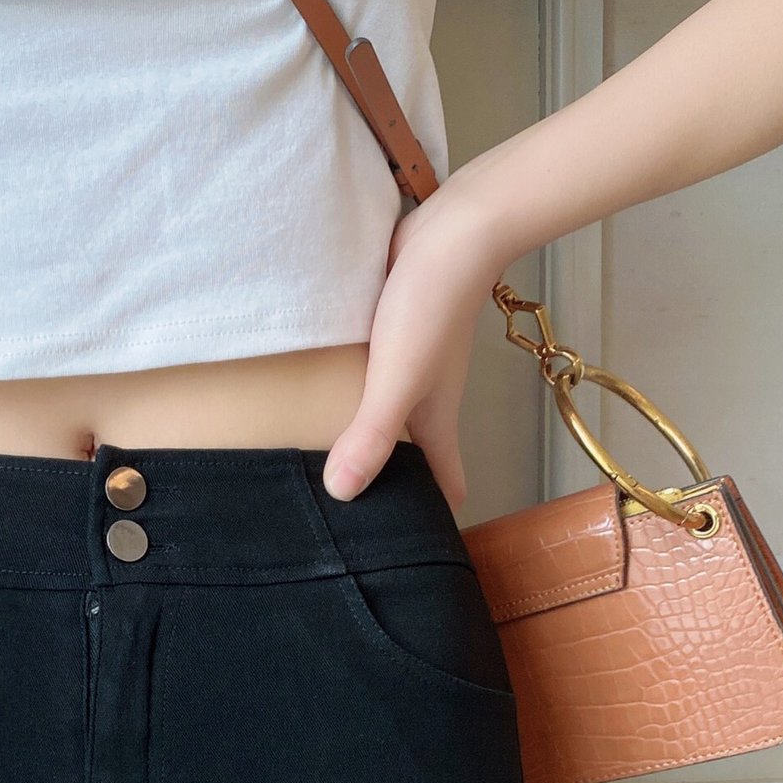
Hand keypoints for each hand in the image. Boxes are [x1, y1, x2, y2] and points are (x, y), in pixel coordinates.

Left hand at [323, 184, 510, 510]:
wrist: (455, 230)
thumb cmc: (430, 308)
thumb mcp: (397, 379)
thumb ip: (371, 435)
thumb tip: (342, 492)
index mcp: (434, 420)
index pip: (444, 483)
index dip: (433, 518)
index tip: (416, 551)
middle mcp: (427, 399)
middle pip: (418, 456)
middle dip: (399, 487)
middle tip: (364, 520)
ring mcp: (412, 367)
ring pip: (397, 418)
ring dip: (377, 443)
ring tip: (336, 471)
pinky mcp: (393, 336)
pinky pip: (376, 381)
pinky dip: (360, 400)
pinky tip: (327, 402)